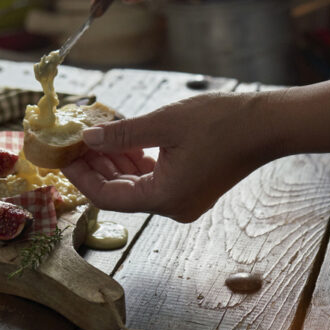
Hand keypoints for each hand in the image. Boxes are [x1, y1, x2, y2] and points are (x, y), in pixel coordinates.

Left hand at [61, 92, 273, 222]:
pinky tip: (123, 139)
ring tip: (95, 136)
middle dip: (95, 167)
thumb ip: (122, 134)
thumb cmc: (221, 122)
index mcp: (164, 197)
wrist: (266, 125)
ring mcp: (183, 198)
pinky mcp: (191, 186)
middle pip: (120, 192)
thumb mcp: (163, 124)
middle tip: (74, 142)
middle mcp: (172, 206)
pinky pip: (153, 179)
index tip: (64, 156)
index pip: (108, 197)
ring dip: (114, 161)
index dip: (81, 176)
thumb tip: (88, 138)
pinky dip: (135, 161)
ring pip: (135, 184)